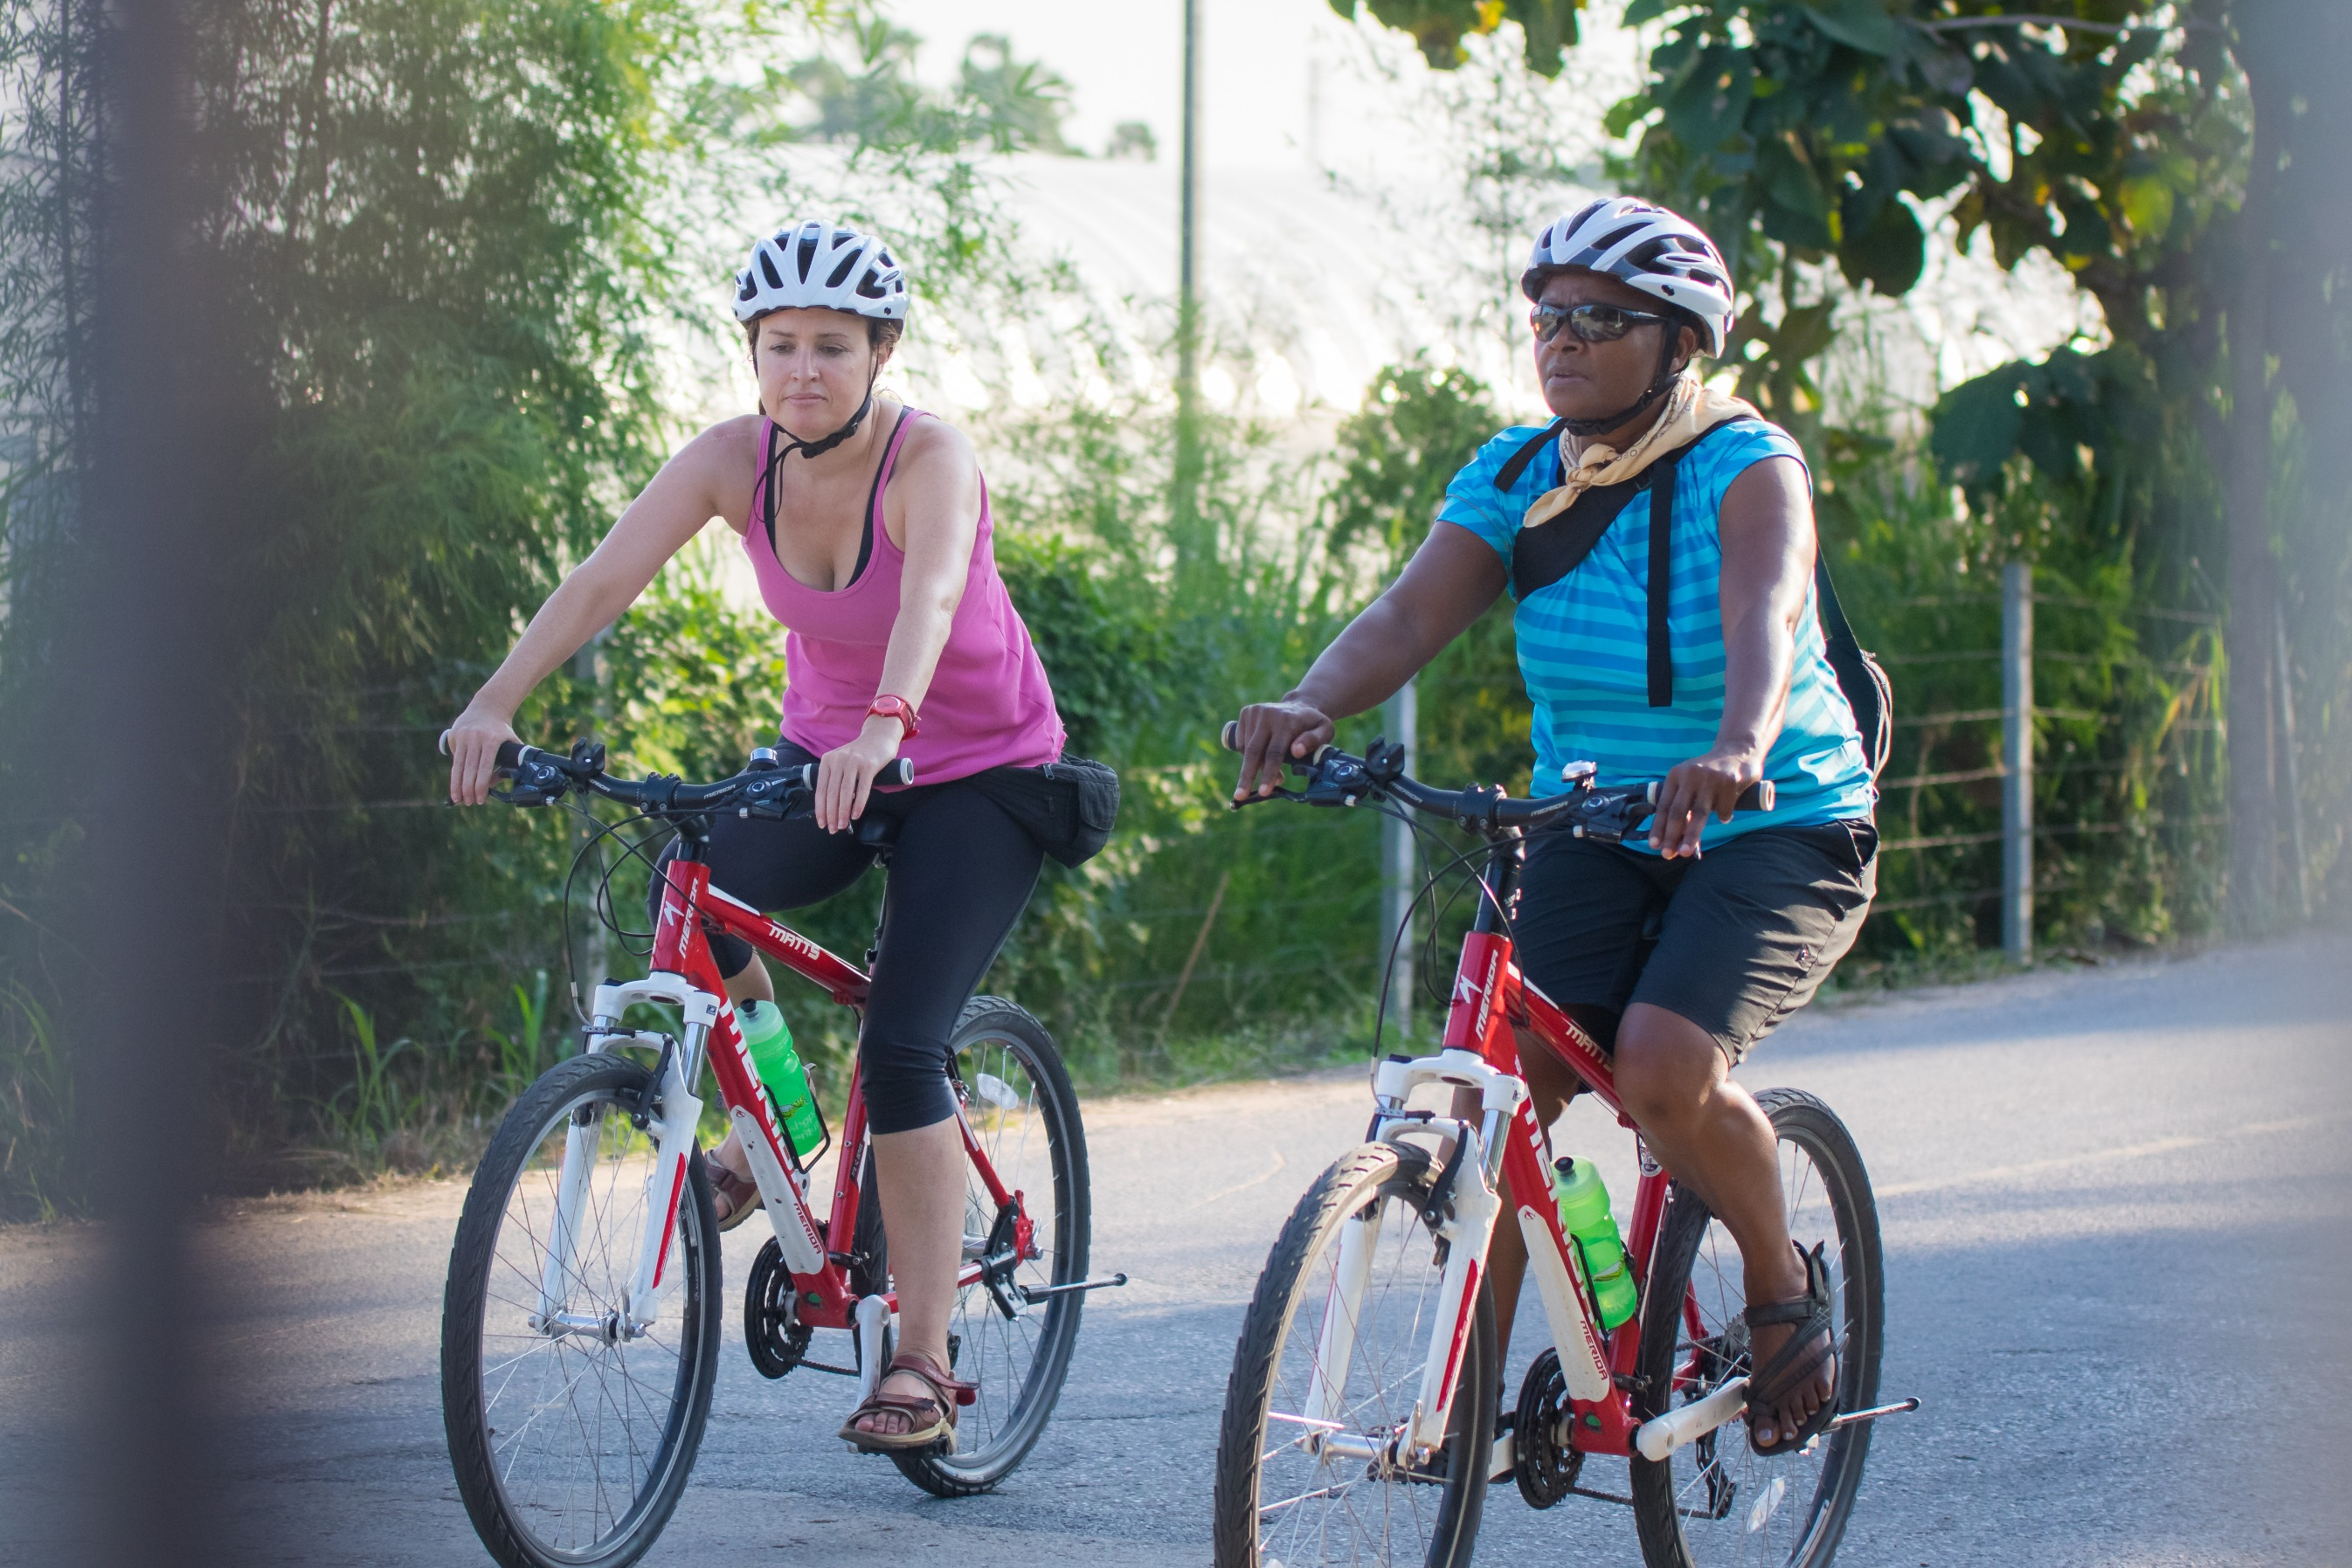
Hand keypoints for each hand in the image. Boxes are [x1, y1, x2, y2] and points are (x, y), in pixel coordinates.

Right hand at [445, 706, 522, 805]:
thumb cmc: (502, 730)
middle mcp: (476, 737)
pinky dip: (456, 772)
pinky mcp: (454, 735)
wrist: (488, 706)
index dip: (481, 785)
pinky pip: (455, 757)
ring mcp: (463, 736)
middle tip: (469, 803)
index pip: (484, 767)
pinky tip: (457, 783)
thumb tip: (493, 784)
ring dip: (456, 784)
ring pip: (458, 765)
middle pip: (469, 769)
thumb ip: (507, 763)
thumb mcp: (511, 743)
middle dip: (468, 789)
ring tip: (457, 799)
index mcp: (492, 740)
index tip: (480, 799)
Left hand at [814, 716, 903, 832]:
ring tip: (843, 825)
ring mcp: (853, 762)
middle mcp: (838, 760)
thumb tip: (831, 806)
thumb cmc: (860, 755)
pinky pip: (862, 789)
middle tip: (833, 829)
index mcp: (827, 761)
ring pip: (845, 793)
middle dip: (831, 814)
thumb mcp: (841, 762)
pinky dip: (858, 804)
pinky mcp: (869, 765)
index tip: (821, 824)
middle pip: (831, 793)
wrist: (879, 736)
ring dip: (843, 812)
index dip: (820, 809)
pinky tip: (856, 815)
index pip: (820, 789)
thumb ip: (835, 778)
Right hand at [1230, 698, 1334, 799]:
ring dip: (1253, 768)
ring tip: (1268, 776)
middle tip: (1240, 796)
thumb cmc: (1312, 724)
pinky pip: (1242, 742)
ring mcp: (1255, 712)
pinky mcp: (1246, 713)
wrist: (1299, 705)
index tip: (1264, 792)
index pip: (1274, 751)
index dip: (1269, 773)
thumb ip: (1315, 740)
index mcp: (1287, 720)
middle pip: (1254, 752)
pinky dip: (1248, 756)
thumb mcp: (1325, 730)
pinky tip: (1262, 756)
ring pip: (1247, 749)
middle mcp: (1268, 714)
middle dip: (1247, 776)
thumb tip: (1297, 751)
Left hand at [1648, 746, 1762, 858]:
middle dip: (1671, 835)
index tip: (1653, 845)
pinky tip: (1725, 819)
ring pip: (1699, 813)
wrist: (1738, 751)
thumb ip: (1683, 804)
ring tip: (1686, 852)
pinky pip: (1724, 809)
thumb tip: (1674, 836)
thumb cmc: (1709, 774)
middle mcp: (1690, 775)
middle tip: (1667, 854)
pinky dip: (1724, 817)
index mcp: (1675, 775)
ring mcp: (1710, 778)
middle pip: (1678, 811)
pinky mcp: (1730, 781)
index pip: (1663, 805)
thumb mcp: (1690, 783)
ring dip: (1691, 835)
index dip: (1658, 826)